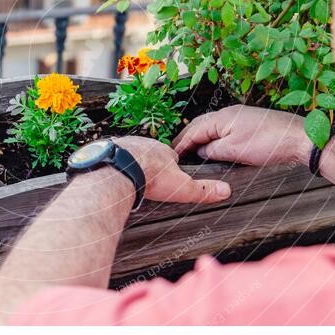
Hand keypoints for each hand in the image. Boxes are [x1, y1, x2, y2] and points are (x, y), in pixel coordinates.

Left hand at [114, 136, 230, 203]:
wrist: (120, 169)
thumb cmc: (151, 177)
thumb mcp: (182, 187)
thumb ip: (202, 190)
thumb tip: (226, 191)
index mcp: (163, 150)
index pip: (171, 156)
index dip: (170, 167)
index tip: (167, 178)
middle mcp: (144, 143)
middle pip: (150, 154)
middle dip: (150, 164)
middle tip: (148, 180)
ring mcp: (125, 144)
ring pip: (131, 153)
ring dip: (131, 163)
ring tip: (130, 177)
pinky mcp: (108, 149)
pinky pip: (113, 155)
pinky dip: (114, 163)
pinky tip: (113, 174)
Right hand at [172, 105, 309, 166]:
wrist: (299, 137)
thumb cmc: (268, 143)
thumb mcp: (234, 151)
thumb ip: (212, 151)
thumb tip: (201, 152)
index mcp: (221, 117)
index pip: (193, 130)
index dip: (181, 144)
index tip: (171, 155)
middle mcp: (229, 113)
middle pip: (201, 125)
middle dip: (188, 138)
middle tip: (177, 152)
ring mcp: (240, 117)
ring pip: (213, 127)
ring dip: (201, 138)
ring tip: (192, 151)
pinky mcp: (250, 123)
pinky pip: (224, 129)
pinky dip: (214, 138)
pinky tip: (215, 147)